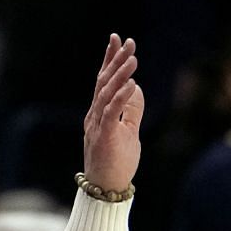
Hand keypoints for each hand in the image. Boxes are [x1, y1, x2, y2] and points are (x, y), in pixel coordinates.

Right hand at [83, 34, 143, 192]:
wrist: (106, 190)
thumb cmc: (116, 163)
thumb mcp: (129, 131)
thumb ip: (131, 110)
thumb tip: (135, 87)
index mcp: (98, 113)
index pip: (103, 81)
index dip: (109, 59)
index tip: (116, 39)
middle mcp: (94, 116)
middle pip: (103, 82)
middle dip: (115, 60)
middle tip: (127, 41)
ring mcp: (97, 126)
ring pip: (106, 94)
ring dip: (119, 74)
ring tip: (132, 58)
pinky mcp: (104, 137)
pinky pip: (111, 113)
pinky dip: (120, 97)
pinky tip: (130, 84)